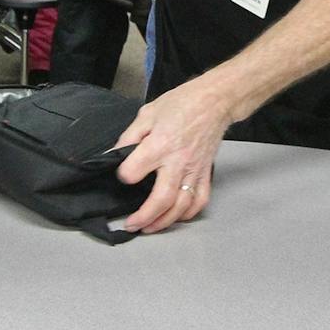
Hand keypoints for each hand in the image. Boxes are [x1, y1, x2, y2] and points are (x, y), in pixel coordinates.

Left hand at [113, 78, 229, 234]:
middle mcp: (178, 162)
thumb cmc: (181, 104)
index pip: (133, 171)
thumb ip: (129, 137)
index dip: (123, 176)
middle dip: (144, 217)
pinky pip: (199, 201)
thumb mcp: (147, 113)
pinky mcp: (206, 174)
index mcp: (159, 145)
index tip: (121, 175)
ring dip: (164, 222)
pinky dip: (188, 214)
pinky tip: (176, 217)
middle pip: (162, 199)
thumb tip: (115, 155)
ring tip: (149, 228)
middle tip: (131, 225)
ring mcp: (194, 170)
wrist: (214, 102)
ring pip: (181, 206)